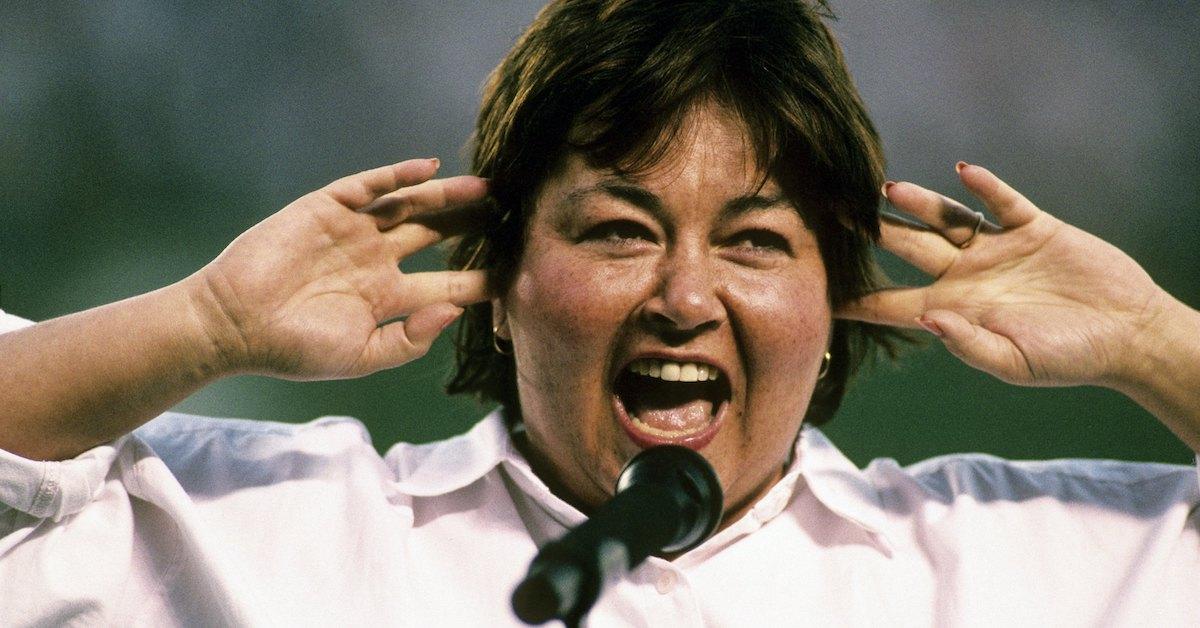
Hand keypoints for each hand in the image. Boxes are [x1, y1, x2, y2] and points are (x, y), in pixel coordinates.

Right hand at [187, 158, 488, 379]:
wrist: (235, 325)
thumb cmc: (295, 349)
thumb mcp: (361, 356)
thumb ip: (410, 340)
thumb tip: (454, 311)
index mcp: (389, 297)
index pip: (448, 282)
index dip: (482, 278)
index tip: (518, 273)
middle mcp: (377, 260)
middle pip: (437, 235)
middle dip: (472, 225)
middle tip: (513, 215)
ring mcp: (354, 231)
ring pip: (411, 206)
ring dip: (447, 196)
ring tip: (485, 189)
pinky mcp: (327, 208)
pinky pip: (370, 185)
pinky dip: (397, 175)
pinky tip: (428, 169)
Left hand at [838, 162, 1170, 388]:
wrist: (1126, 334)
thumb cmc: (1068, 358)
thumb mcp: (1014, 362)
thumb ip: (969, 343)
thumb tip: (929, 321)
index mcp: (954, 309)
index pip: (893, 304)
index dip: (857, 299)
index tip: (817, 291)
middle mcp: (967, 275)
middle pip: (908, 248)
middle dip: (872, 231)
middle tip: (833, 213)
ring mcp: (996, 248)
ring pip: (946, 219)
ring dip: (919, 203)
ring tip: (886, 188)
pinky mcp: (1032, 227)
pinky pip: (1002, 202)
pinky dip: (985, 187)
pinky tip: (963, 172)